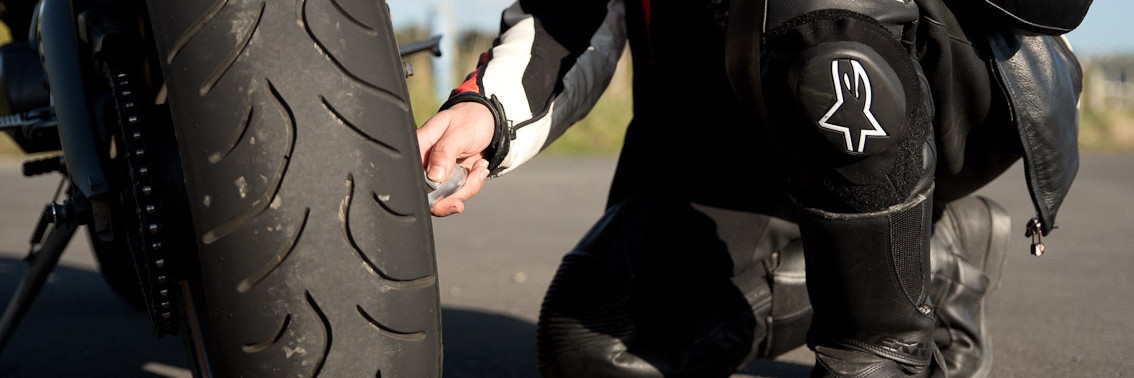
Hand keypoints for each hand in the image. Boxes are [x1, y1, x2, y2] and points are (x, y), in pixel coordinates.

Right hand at [417, 101, 495, 215]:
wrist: (488, 123)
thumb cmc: (469, 120)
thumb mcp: (458, 132)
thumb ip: (445, 152)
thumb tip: (434, 176)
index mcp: (419, 146)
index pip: (411, 174)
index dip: (424, 188)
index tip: (444, 185)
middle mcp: (425, 163)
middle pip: (426, 194)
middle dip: (450, 196)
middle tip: (467, 187)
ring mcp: (438, 174)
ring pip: (445, 198)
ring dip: (467, 188)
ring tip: (479, 168)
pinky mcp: (451, 181)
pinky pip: (458, 194)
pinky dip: (472, 186)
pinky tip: (479, 169)